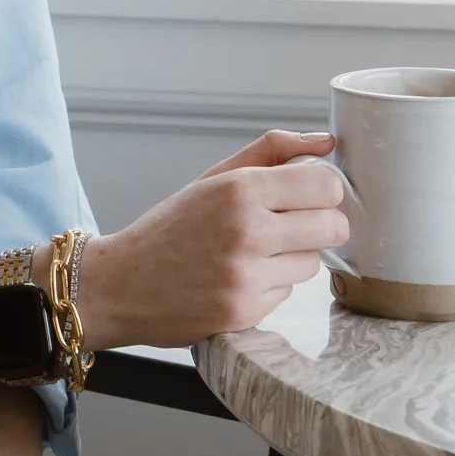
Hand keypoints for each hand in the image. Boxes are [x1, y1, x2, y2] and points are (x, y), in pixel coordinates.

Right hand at [83, 128, 347, 348]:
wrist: (120, 284)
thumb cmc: (170, 228)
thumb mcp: (213, 178)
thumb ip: (271, 152)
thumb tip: (326, 142)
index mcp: (239, 189)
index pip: (325, 185)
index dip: (323, 190)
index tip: (308, 195)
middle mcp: (247, 232)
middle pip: (333, 226)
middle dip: (320, 225)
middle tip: (291, 225)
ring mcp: (247, 277)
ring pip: (314, 263)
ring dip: (293, 258)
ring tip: (254, 253)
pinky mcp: (246, 313)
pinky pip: (288, 292)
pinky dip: (271, 285)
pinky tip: (239, 278)